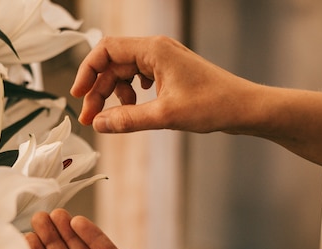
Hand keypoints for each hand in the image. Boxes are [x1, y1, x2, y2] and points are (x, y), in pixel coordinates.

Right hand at [70, 36, 256, 133]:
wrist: (244, 108)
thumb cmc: (213, 105)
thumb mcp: (164, 115)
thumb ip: (127, 119)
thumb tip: (98, 125)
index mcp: (154, 50)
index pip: (106, 50)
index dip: (87, 71)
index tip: (77, 95)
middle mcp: (156, 50)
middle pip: (112, 64)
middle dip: (98, 90)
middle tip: (91, 119)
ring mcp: (162, 61)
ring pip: (124, 73)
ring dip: (112, 95)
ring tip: (113, 118)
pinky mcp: (168, 74)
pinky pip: (138, 80)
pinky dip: (129, 95)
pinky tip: (132, 109)